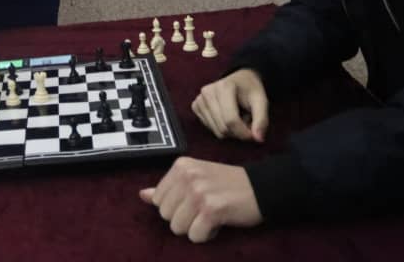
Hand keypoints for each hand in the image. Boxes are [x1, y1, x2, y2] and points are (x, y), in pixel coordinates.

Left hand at [139, 158, 262, 241]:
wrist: (261, 188)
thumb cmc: (226, 184)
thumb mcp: (195, 178)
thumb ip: (167, 188)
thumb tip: (142, 196)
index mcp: (181, 166)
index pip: (157, 201)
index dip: (176, 207)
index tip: (195, 200)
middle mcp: (188, 176)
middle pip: (165, 216)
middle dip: (184, 219)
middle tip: (205, 208)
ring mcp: (199, 192)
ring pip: (177, 228)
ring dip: (195, 228)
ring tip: (211, 215)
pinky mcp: (212, 210)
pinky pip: (195, 236)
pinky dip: (207, 235)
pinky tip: (219, 222)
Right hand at [193, 68, 268, 141]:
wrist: (240, 79)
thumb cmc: (250, 90)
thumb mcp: (261, 101)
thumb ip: (262, 120)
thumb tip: (258, 139)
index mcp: (224, 87)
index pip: (231, 121)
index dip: (244, 133)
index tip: (254, 134)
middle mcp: (208, 92)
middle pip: (223, 128)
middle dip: (238, 132)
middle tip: (246, 121)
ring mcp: (199, 99)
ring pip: (216, 131)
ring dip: (230, 130)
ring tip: (237, 117)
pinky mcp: (195, 106)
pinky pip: (209, 128)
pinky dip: (220, 127)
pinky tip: (225, 116)